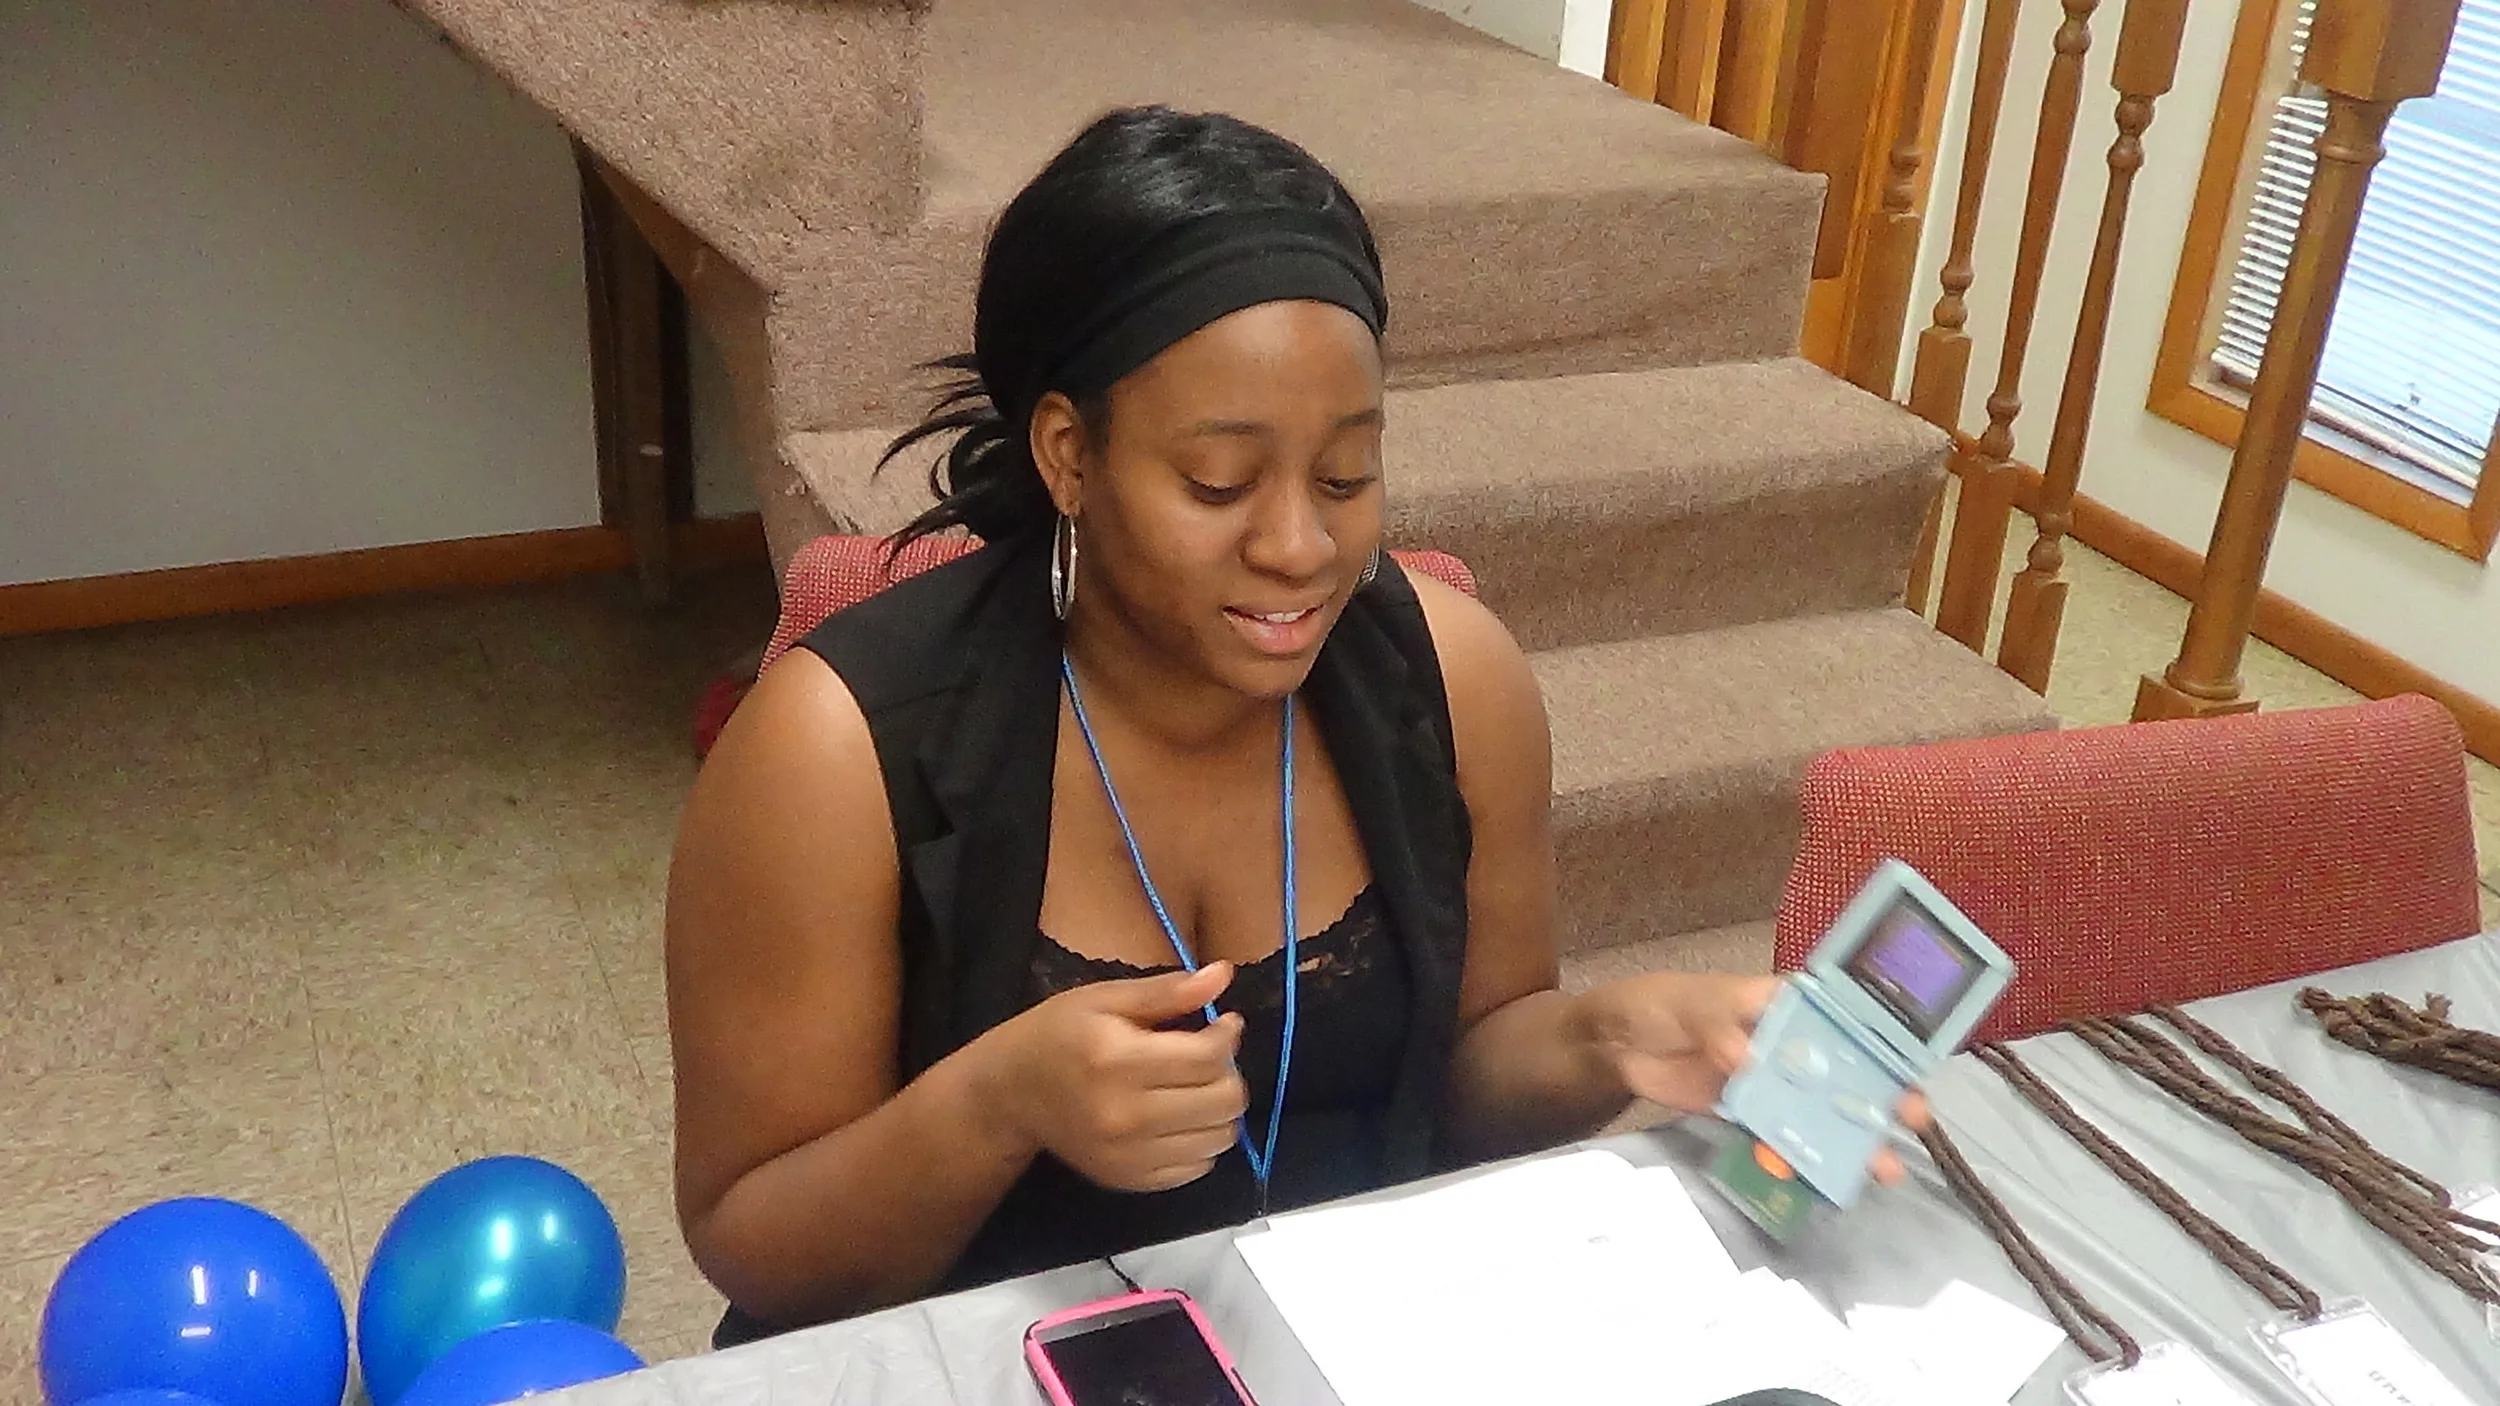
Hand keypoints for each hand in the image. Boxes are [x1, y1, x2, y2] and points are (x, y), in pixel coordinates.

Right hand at [981, 963, 1250, 1192]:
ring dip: (1219, 1109)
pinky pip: (1198, 1167)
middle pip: (1223, 1101)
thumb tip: (1224, 975)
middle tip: (1208, 1057)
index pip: (1208, 1057)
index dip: (1228, 1035)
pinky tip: (1177, 1117)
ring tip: (1195, 1087)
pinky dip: (1200, 1140)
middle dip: (1228, 1072)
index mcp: (1117, 1059)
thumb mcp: (1105, 999)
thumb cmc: (1058, 1034)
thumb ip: (1167, 991)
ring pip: (1219, 1138)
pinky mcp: (1130, 1181)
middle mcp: (1124, 1115)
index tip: (1224, 1023)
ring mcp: (1128, 1155)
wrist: (1011, 1094)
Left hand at [1582, 972, 1931, 1185]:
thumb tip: (1745, 1057)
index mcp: (1791, 1004)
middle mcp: (1796, 1044)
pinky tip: (1827, 1181)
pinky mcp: (1753, 1116)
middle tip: (1911, 1117)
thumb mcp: (1693, 1004)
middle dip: (1886, 1093)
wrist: (1619, 1045)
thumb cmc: (1665, 1005)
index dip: (1885, 1037)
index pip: (1849, 1016)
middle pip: (1852, 1069)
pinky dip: (1804, 1159)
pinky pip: (1786, 1138)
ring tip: (1883, 1167)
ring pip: (1826, 1110)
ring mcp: (1776, 1084)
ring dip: (1856, 1138)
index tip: (1911, 1061)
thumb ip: (1719, 1026)